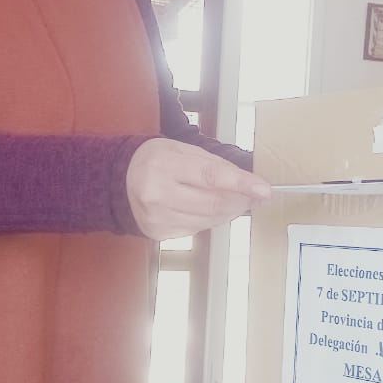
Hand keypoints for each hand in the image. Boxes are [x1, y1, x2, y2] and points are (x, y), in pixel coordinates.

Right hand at [126, 138, 270, 239]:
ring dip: (231, 211)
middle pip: (213, 202)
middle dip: (241, 200)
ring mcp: (158, 217)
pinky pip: (197, 229)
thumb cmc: (155, 159)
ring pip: (209, 219)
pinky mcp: (158, 233)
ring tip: (239, 201)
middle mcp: (159, 194)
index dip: (241, 184)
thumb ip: (213, 163)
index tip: (264, 190)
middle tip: (257, 195)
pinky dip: (213, 219)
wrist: (118, 181)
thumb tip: (247, 181)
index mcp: (165, 164)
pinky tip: (215, 210)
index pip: (211, 176)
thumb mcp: (180, 148)